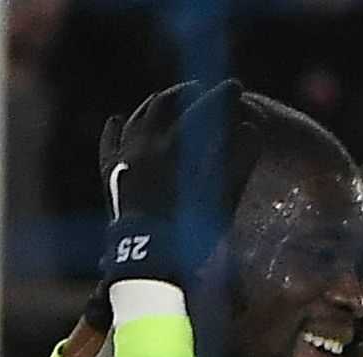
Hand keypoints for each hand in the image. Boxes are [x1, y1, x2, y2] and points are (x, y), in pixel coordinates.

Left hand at [101, 81, 256, 286]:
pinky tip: (118, 120)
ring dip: (156, 105)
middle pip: (165, 104)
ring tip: (170, 100)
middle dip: (186, 92)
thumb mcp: (222, 202)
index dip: (221, 97)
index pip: (201, 110)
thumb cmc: (189, 235)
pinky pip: (110, 143)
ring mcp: (124, 158)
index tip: (236, 87)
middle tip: (202, 90)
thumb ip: (239, 165)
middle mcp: (144, 146)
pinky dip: (116, 128)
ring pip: (138, 117)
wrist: (147, 263)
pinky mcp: (112, 175)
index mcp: (173, 150)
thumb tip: (252, 130)